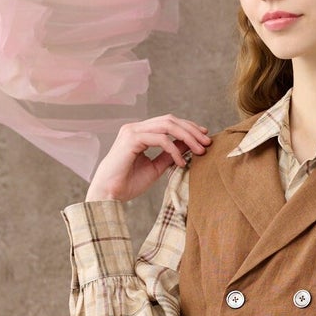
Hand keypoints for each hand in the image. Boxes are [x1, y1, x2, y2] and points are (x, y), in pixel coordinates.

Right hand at [86, 113, 212, 201]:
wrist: (109, 194)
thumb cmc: (128, 183)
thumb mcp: (156, 168)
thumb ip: (170, 155)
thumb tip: (189, 146)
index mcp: (140, 133)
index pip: (168, 122)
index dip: (188, 128)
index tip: (204, 138)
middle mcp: (135, 128)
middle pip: (170, 120)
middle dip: (192, 130)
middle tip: (207, 143)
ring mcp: (132, 131)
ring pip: (167, 125)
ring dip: (187, 137)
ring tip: (200, 151)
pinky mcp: (131, 139)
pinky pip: (160, 139)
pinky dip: (174, 149)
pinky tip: (181, 163)